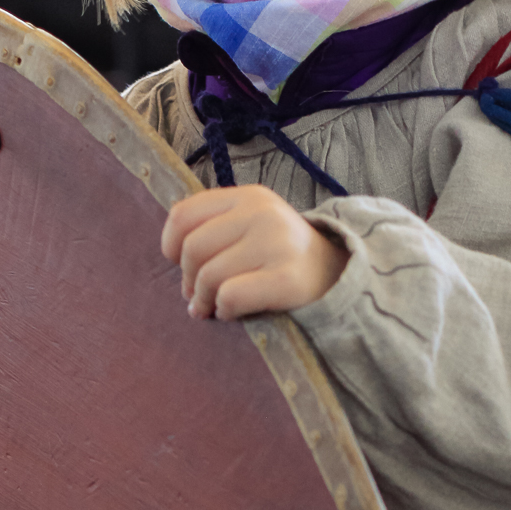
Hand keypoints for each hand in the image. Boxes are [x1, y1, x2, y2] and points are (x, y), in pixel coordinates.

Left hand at [161, 185, 347, 320]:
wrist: (339, 277)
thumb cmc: (282, 256)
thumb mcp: (250, 227)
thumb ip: (213, 228)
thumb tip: (173, 255)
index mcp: (248, 196)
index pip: (183, 215)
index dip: (170, 246)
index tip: (181, 265)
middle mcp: (263, 213)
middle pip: (192, 249)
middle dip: (187, 279)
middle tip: (197, 296)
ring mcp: (278, 244)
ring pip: (209, 275)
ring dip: (204, 300)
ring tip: (213, 307)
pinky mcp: (288, 279)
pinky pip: (231, 296)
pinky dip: (225, 310)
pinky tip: (234, 312)